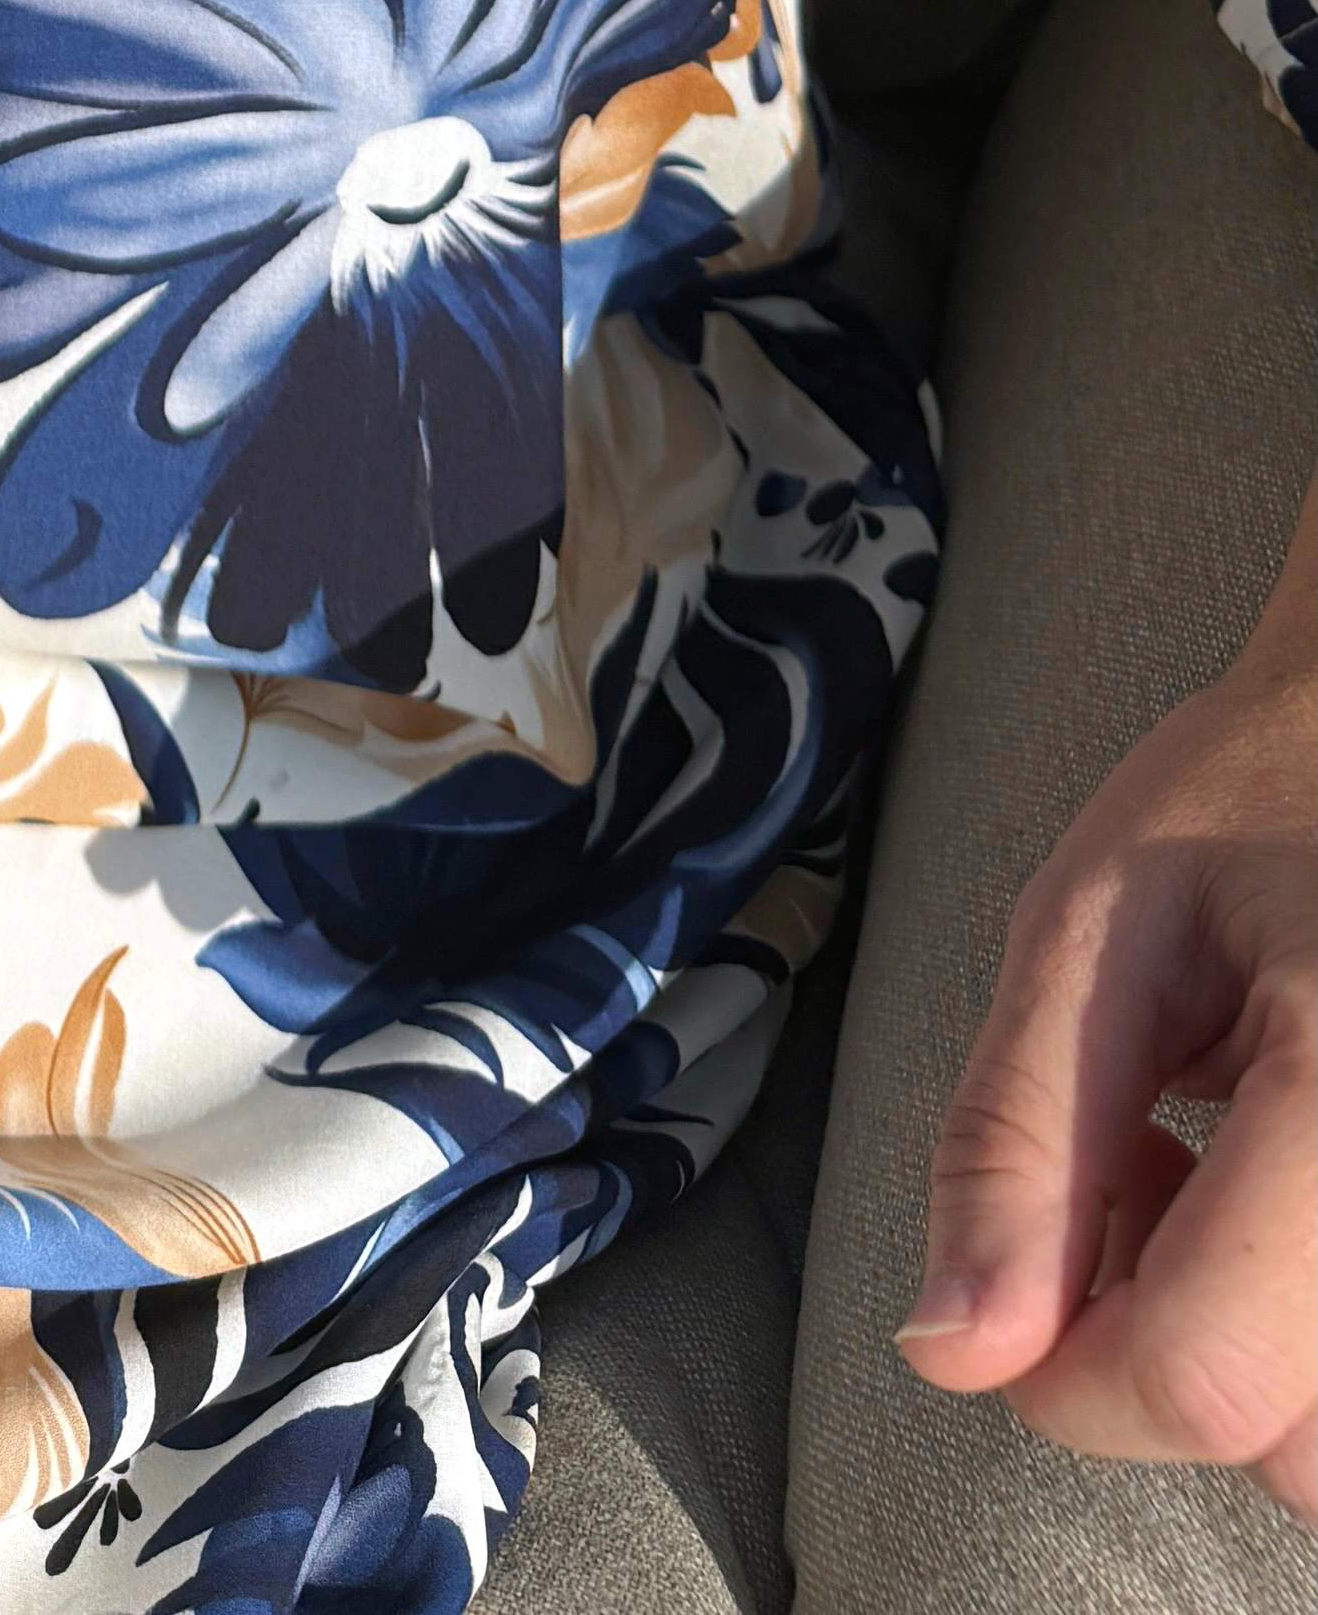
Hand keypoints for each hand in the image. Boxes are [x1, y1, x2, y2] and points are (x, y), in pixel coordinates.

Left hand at [904, 631, 1316, 1512]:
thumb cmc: (1256, 793)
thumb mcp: (1091, 926)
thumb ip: (1016, 1140)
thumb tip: (953, 1350)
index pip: (1201, 1375)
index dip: (1064, 1365)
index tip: (1024, 1268)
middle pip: (1281, 1443)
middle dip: (1158, 1354)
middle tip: (1134, 1177)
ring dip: (1237, 1355)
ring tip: (1209, 1174)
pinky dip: (1292, 1334)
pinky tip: (1262, 1203)